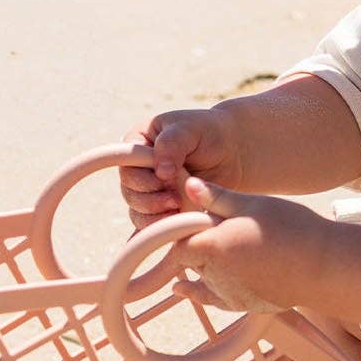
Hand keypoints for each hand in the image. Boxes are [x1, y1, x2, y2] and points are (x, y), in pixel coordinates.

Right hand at [118, 107, 244, 232]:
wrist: (234, 152)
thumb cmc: (210, 132)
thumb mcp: (189, 130)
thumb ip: (171, 145)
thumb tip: (161, 173)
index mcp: (139, 145)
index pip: (126, 166)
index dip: (142, 177)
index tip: (166, 177)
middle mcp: (140, 170)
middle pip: (129, 193)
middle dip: (150, 200)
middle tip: (175, 198)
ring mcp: (152, 192)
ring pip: (138, 213)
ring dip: (156, 216)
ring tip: (180, 208)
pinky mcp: (165, 210)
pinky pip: (153, 227)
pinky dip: (162, 230)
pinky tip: (176, 227)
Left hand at [163, 177, 326, 313]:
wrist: (324, 266)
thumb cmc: (291, 228)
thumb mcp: (252, 204)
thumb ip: (216, 198)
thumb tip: (188, 184)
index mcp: (211, 246)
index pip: (177, 240)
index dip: (180, 229)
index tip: (187, 218)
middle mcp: (214, 274)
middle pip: (189, 259)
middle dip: (193, 245)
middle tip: (209, 227)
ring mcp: (229, 293)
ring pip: (201, 277)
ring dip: (201, 265)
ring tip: (203, 250)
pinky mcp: (244, 305)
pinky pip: (214, 299)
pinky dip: (200, 293)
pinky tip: (186, 290)